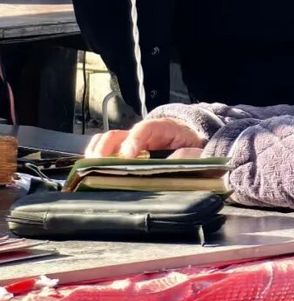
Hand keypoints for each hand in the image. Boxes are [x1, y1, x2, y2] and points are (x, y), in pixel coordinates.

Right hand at [86, 119, 206, 158]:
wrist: (194, 141)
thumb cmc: (194, 146)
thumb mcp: (198, 149)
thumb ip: (190, 154)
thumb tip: (177, 160)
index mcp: (163, 129)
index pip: (145, 129)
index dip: (134, 140)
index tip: (128, 155)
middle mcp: (143, 134)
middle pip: (119, 134)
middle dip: (106, 148)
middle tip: (98, 164)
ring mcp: (132, 143)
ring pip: (108, 142)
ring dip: (96, 154)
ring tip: (87, 168)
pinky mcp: (126, 154)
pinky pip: (107, 153)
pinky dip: (96, 160)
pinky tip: (89, 172)